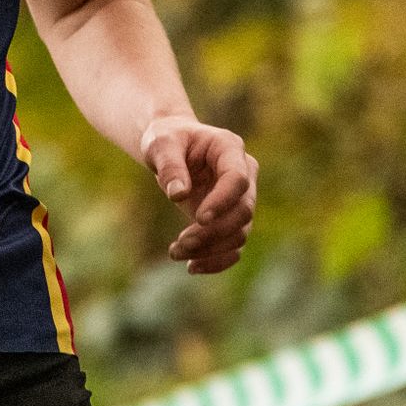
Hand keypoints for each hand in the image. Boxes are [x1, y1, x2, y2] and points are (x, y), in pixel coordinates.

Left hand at [140, 115, 255, 273]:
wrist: (172, 146)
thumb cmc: (167, 139)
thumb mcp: (160, 144)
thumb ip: (169, 165)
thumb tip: (178, 195)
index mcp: (230, 149)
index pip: (237, 180)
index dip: (222, 201)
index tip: (198, 218)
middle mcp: (244, 174)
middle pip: (243, 211)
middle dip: (213, 232)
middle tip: (180, 243)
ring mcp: (240, 198)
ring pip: (240, 233)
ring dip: (210, 249)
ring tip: (175, 252)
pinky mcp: (230, 218)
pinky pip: (234, 246)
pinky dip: (217, 260)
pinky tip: (192, 267)